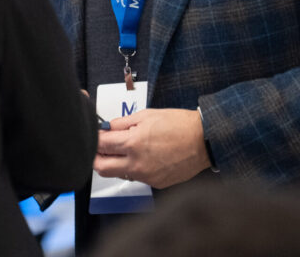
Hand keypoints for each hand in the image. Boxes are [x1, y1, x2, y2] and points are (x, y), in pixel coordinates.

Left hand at [94, 107, 209, 188]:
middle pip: (101, 168)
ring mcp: (146, 176)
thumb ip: (123, 123)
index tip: (97, 135)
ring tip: (127, 149)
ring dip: (116, 163)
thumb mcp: (147, 115)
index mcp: (133, 143)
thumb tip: (108, 128)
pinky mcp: (156, 184)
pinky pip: (137, 178)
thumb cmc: (179, 125)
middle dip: (97, 157)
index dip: (95, 138)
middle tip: (102, 148)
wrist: (203, 140)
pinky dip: (135, 168)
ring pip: (119, 174)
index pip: (100, 145)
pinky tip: (146, 156)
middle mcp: (136, 164)